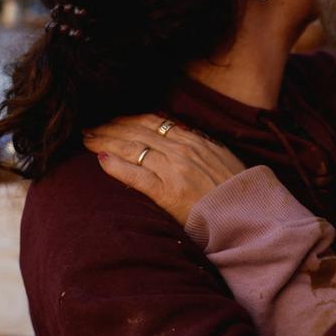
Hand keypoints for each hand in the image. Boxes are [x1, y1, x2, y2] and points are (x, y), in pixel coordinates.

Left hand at [84, 114, 246, 223]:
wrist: (248, 217)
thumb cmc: (236, 193)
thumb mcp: (221, 159)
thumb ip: (199, 147)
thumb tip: (178, 138)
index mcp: (195, 140)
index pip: (154, 121)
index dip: (129, 118)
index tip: (112, 119)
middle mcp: (182, 150)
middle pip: (138, 130)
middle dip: (110, 127)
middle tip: (89, 127)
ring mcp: (174, 170)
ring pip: (132, 148)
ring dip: (106, 141)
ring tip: (87, 139)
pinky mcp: (168, 192)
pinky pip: (136, 174)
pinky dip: (116, 166)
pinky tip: (100, 160)